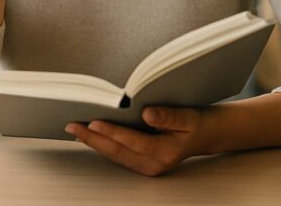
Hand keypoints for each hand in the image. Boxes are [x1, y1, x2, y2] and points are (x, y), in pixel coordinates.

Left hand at [64, 106, 209, 176]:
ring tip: (76, 129)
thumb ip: (168, 116)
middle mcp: (154, 163)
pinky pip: (118, 155)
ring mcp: (147, 166)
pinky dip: (103, 145)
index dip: (113, 132)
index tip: (94, 122)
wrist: (206, 135)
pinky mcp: (142, 164)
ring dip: (94, 143)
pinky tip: (91, 135)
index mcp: (166, 152)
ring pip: (115, 155)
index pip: (133, 141)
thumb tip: (147, 113)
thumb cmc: (197, 123)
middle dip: (93, 139)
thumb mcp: (188, 116)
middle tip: (73, 125)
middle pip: (118, 151)